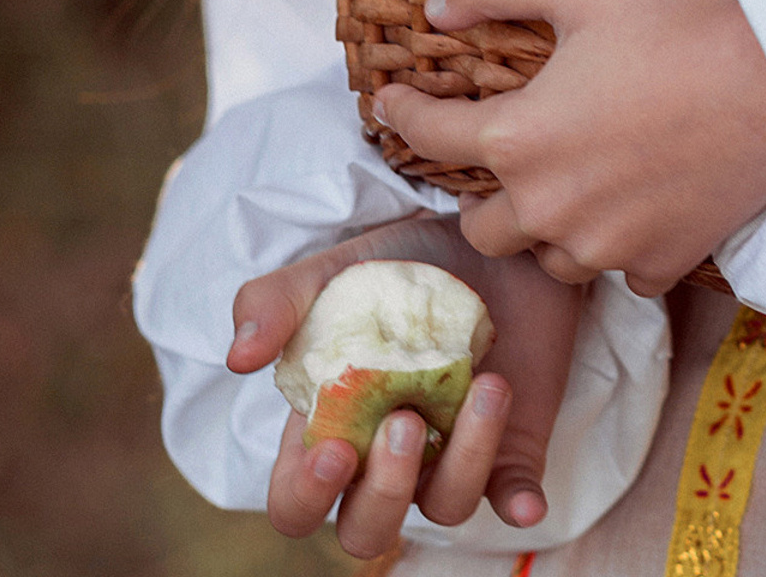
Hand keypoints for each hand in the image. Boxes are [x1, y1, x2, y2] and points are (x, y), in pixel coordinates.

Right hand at [228, 212, 582, 556]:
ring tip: (486, 386)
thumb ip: (276, 302)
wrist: (486, 237)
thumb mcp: (333, 270)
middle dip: (384, 493)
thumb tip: (239, 357)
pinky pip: (513, 494)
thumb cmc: (398, 266)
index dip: (306, 495)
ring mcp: (449, 453)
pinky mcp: (509, 443)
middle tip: (406, 421)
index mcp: (332, 428)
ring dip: (465, 461)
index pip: (296, 501)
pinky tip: (527, 502)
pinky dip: (519, 502)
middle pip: (367, 529)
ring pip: (445, 505)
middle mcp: (387, 456)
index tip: (336, 449)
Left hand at [375, 0, 765, 294]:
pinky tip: (633, 208)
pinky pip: (617, 272)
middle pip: (481, 226)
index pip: (430, 135)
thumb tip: (434, 8)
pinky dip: (615, 246)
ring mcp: (607, 246)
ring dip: (546, 227)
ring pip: (546, 257)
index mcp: (519, 139)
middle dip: (482, 192)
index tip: (391, 102)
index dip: (402, 112)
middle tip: (505, 157)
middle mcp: (550, 208)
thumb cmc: (682, 27)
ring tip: (571, 185)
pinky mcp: (660, 263)